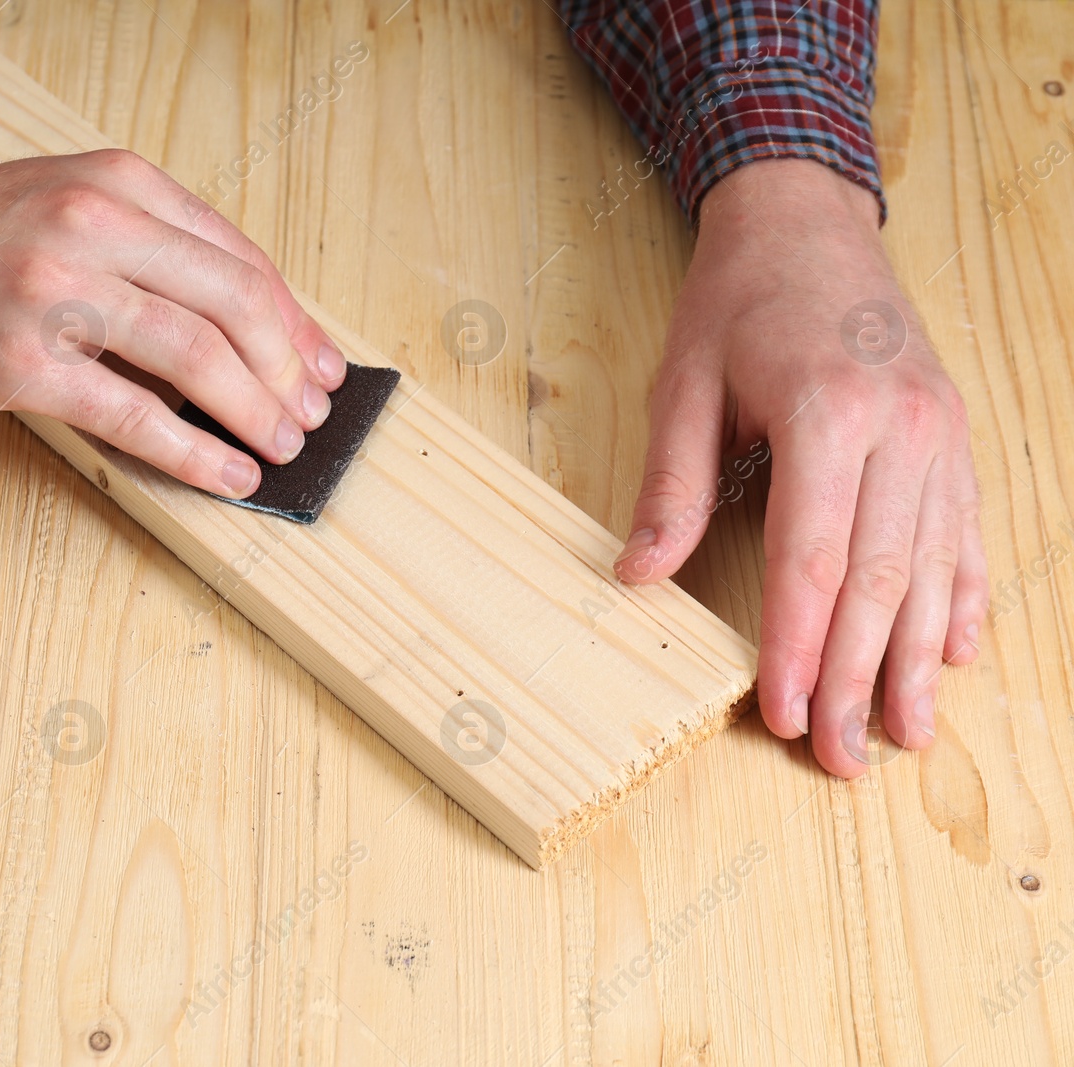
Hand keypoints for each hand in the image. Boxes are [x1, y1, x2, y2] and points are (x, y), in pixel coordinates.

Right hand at [0, 148, 346, 497]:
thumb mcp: (57, 198)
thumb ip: (144, 242)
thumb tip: (230, 318)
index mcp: (116, 182)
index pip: (238, 256)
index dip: (292, 319)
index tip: (319, 361)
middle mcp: (96, 225)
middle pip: (235, 304)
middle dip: (289, 368)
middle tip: (313, 411)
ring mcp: (56, 292)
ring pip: (197, 357)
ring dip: (257, 411)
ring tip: (281, 446)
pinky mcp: (19, 361)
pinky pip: (133, 415)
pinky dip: (195, 452)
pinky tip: (227, 474)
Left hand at [612, 159, 987, 776]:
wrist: (808, 221)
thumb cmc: (736, 302)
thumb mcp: (682, 384)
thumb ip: (671, 484)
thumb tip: (638, 577)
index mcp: (827, 414)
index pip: (810, 561)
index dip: (794, 647)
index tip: (782, 716)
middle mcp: (901, 429)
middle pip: (878, 580)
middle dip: (854, 678)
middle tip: (842, 759)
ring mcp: (940, 434)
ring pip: (932, 569)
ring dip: (918, 661)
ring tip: (907, 735)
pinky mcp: (955, 435)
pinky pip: (965, 532)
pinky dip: (961, 598)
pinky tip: (957, 654)